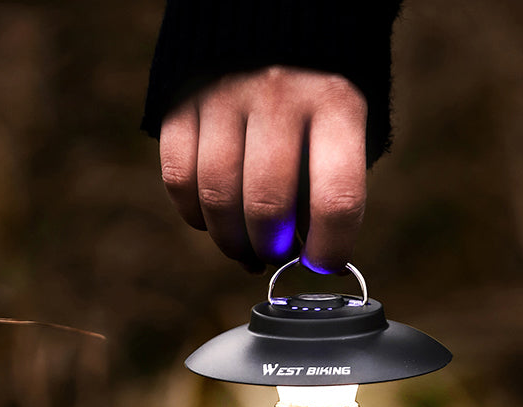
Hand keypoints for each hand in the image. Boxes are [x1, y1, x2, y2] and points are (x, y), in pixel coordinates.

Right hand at [158, 66, 367, 273]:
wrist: (270, 7)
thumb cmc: (316, 86)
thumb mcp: (344, 123)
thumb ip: (326, 183)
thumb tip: (303, 255)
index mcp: (336, 103)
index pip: (336, 200)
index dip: (330, 250)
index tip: (322, 265)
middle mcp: (280, 96)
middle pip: (267, 207)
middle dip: (271, 250)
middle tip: (273, 256)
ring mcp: (225, 94)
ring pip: (217, 198)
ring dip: (231, 241)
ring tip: (244, 246)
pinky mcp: (181, 98)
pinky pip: (178, 178)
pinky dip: (194, 213)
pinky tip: (212, 216)